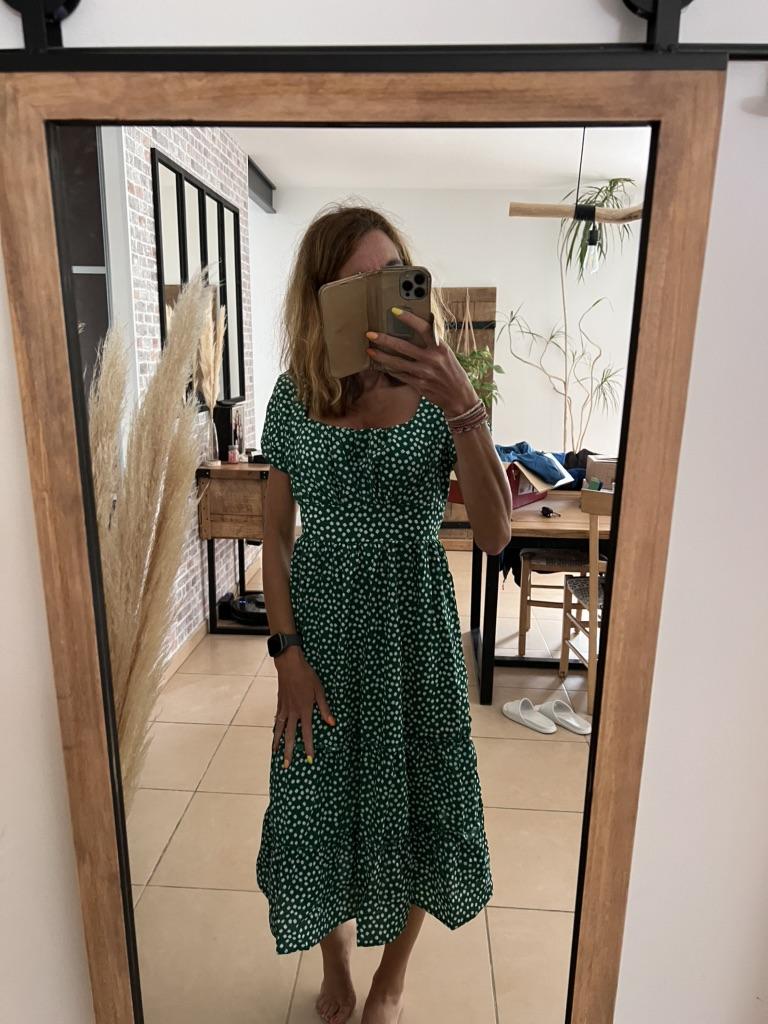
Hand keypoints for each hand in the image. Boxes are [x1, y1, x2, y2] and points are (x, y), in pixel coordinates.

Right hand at [271, 646, 335, 767]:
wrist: (289, 665)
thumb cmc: (307, 676)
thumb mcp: (319, 691)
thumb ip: (325, 708)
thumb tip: (332, 723)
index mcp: (305, 710)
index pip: (307, 733)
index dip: (308, 747)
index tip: (309, 759)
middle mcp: (293, 712)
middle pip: (290, 736)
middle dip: (288, 751)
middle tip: (286, 765)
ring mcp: (284, 708)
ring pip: (279, 729)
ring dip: (278, 742)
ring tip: (276, 753)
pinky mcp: (280, 703)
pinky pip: (277, 719)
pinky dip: (275, 728)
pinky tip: (275, 733)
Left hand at [365, 308, 477, 418]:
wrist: (459, 396)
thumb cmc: (452, 371)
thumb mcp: (447, 353)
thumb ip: (433, 342)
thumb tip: (420, 327)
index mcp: (440, 347)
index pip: (423, 328)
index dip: (408, 318)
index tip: (394, 311)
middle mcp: (432, 359)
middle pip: (403, 346)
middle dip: (384, 340)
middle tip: (370, 334)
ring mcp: (424, 373)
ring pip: (397, 363)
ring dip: (381, 356)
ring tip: (370, 351)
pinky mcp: (419, 385)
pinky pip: (400, 375)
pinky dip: (390, 370)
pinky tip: (382, 365)